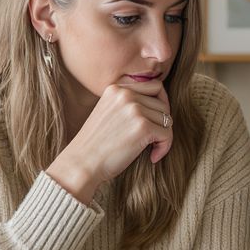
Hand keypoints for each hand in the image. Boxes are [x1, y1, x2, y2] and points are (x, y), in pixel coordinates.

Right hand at [46, 81, 172, 203]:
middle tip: (153, 139)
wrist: (82, 163)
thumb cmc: (96, 144)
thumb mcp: (108, 113)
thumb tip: (162, 104)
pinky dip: (164, 147)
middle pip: (163, 103)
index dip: (161, 104)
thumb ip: (128, 104)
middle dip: (162, 122)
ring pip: (167, 119)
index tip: (156, 121)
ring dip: (163, 136)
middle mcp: (126, 94)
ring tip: (151, 149)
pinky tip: (153, 157)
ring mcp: (135, 109)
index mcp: (116, 88)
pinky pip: (167, 134)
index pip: (154, 86)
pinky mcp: (143, 127)